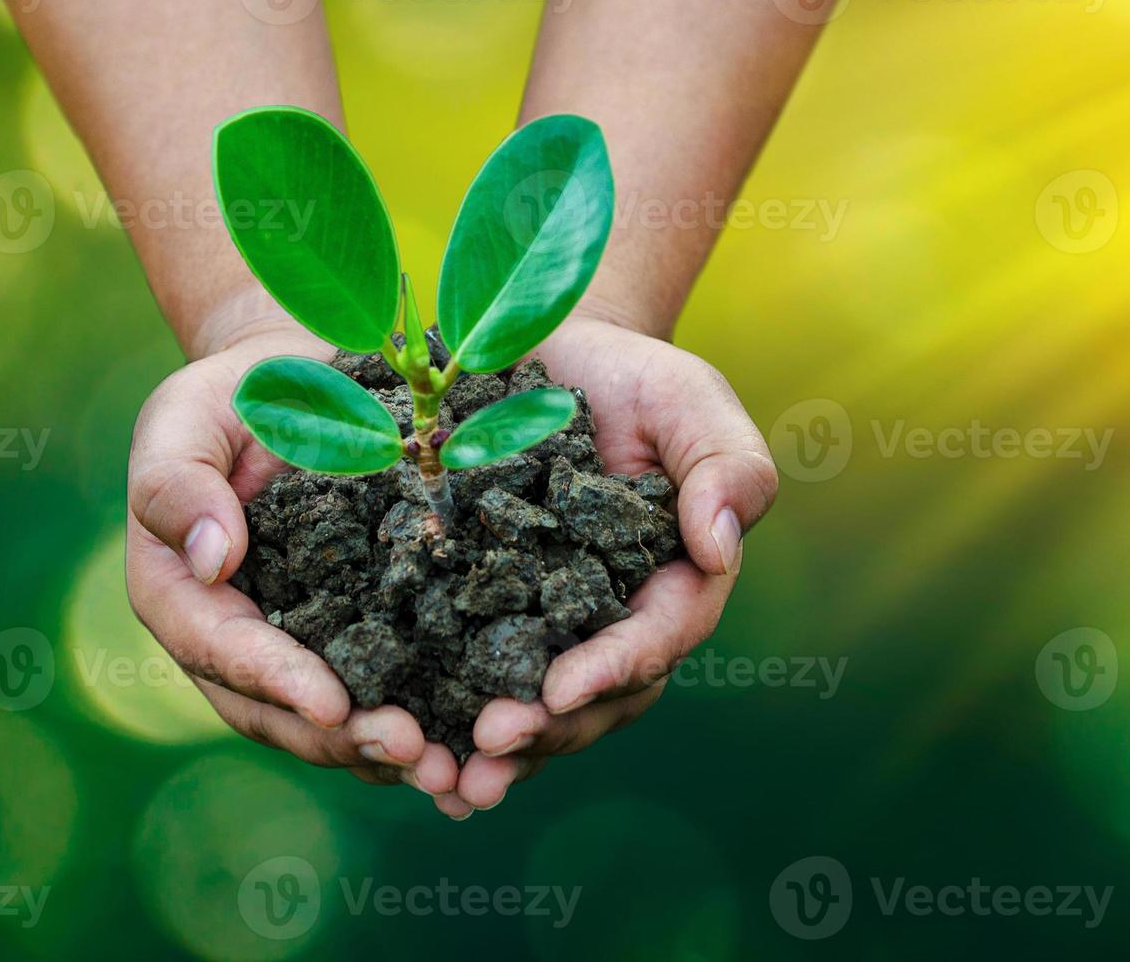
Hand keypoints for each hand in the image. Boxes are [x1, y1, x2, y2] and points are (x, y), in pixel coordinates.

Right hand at [124, 293, 477, 817]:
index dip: (276, 681)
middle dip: (346, 737)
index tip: (332, 703)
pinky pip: (393, 691)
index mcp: (185, 594)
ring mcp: (304, 647)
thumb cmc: (238, 394)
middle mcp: (239, 639)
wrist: (311, 383)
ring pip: (337, 721)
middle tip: (412, 749)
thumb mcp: (187, 415)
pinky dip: (432, 720)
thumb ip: (177, 483)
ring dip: (392, 750)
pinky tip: (482, 740)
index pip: (223, 649)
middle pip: (281, 711)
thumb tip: (213, 558)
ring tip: (453, 768)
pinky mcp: (368, 638)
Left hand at [459, 312, 778, 804]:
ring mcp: (547, 630)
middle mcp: (614, 623)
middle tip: (489, 745)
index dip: (612, 669)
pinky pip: (466, 681)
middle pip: (595, 700)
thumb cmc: (633, 379)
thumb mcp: (691, 399)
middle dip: (545, 729)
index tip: (560, 689)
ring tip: (448, 777)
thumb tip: (718, 545)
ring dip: (497, 750)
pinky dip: (443, 721)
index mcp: (675, 584)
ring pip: (534, 710)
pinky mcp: (479, 620)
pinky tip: (402, 752)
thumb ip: (727, 466)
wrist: (543, 353)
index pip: (655, 639)